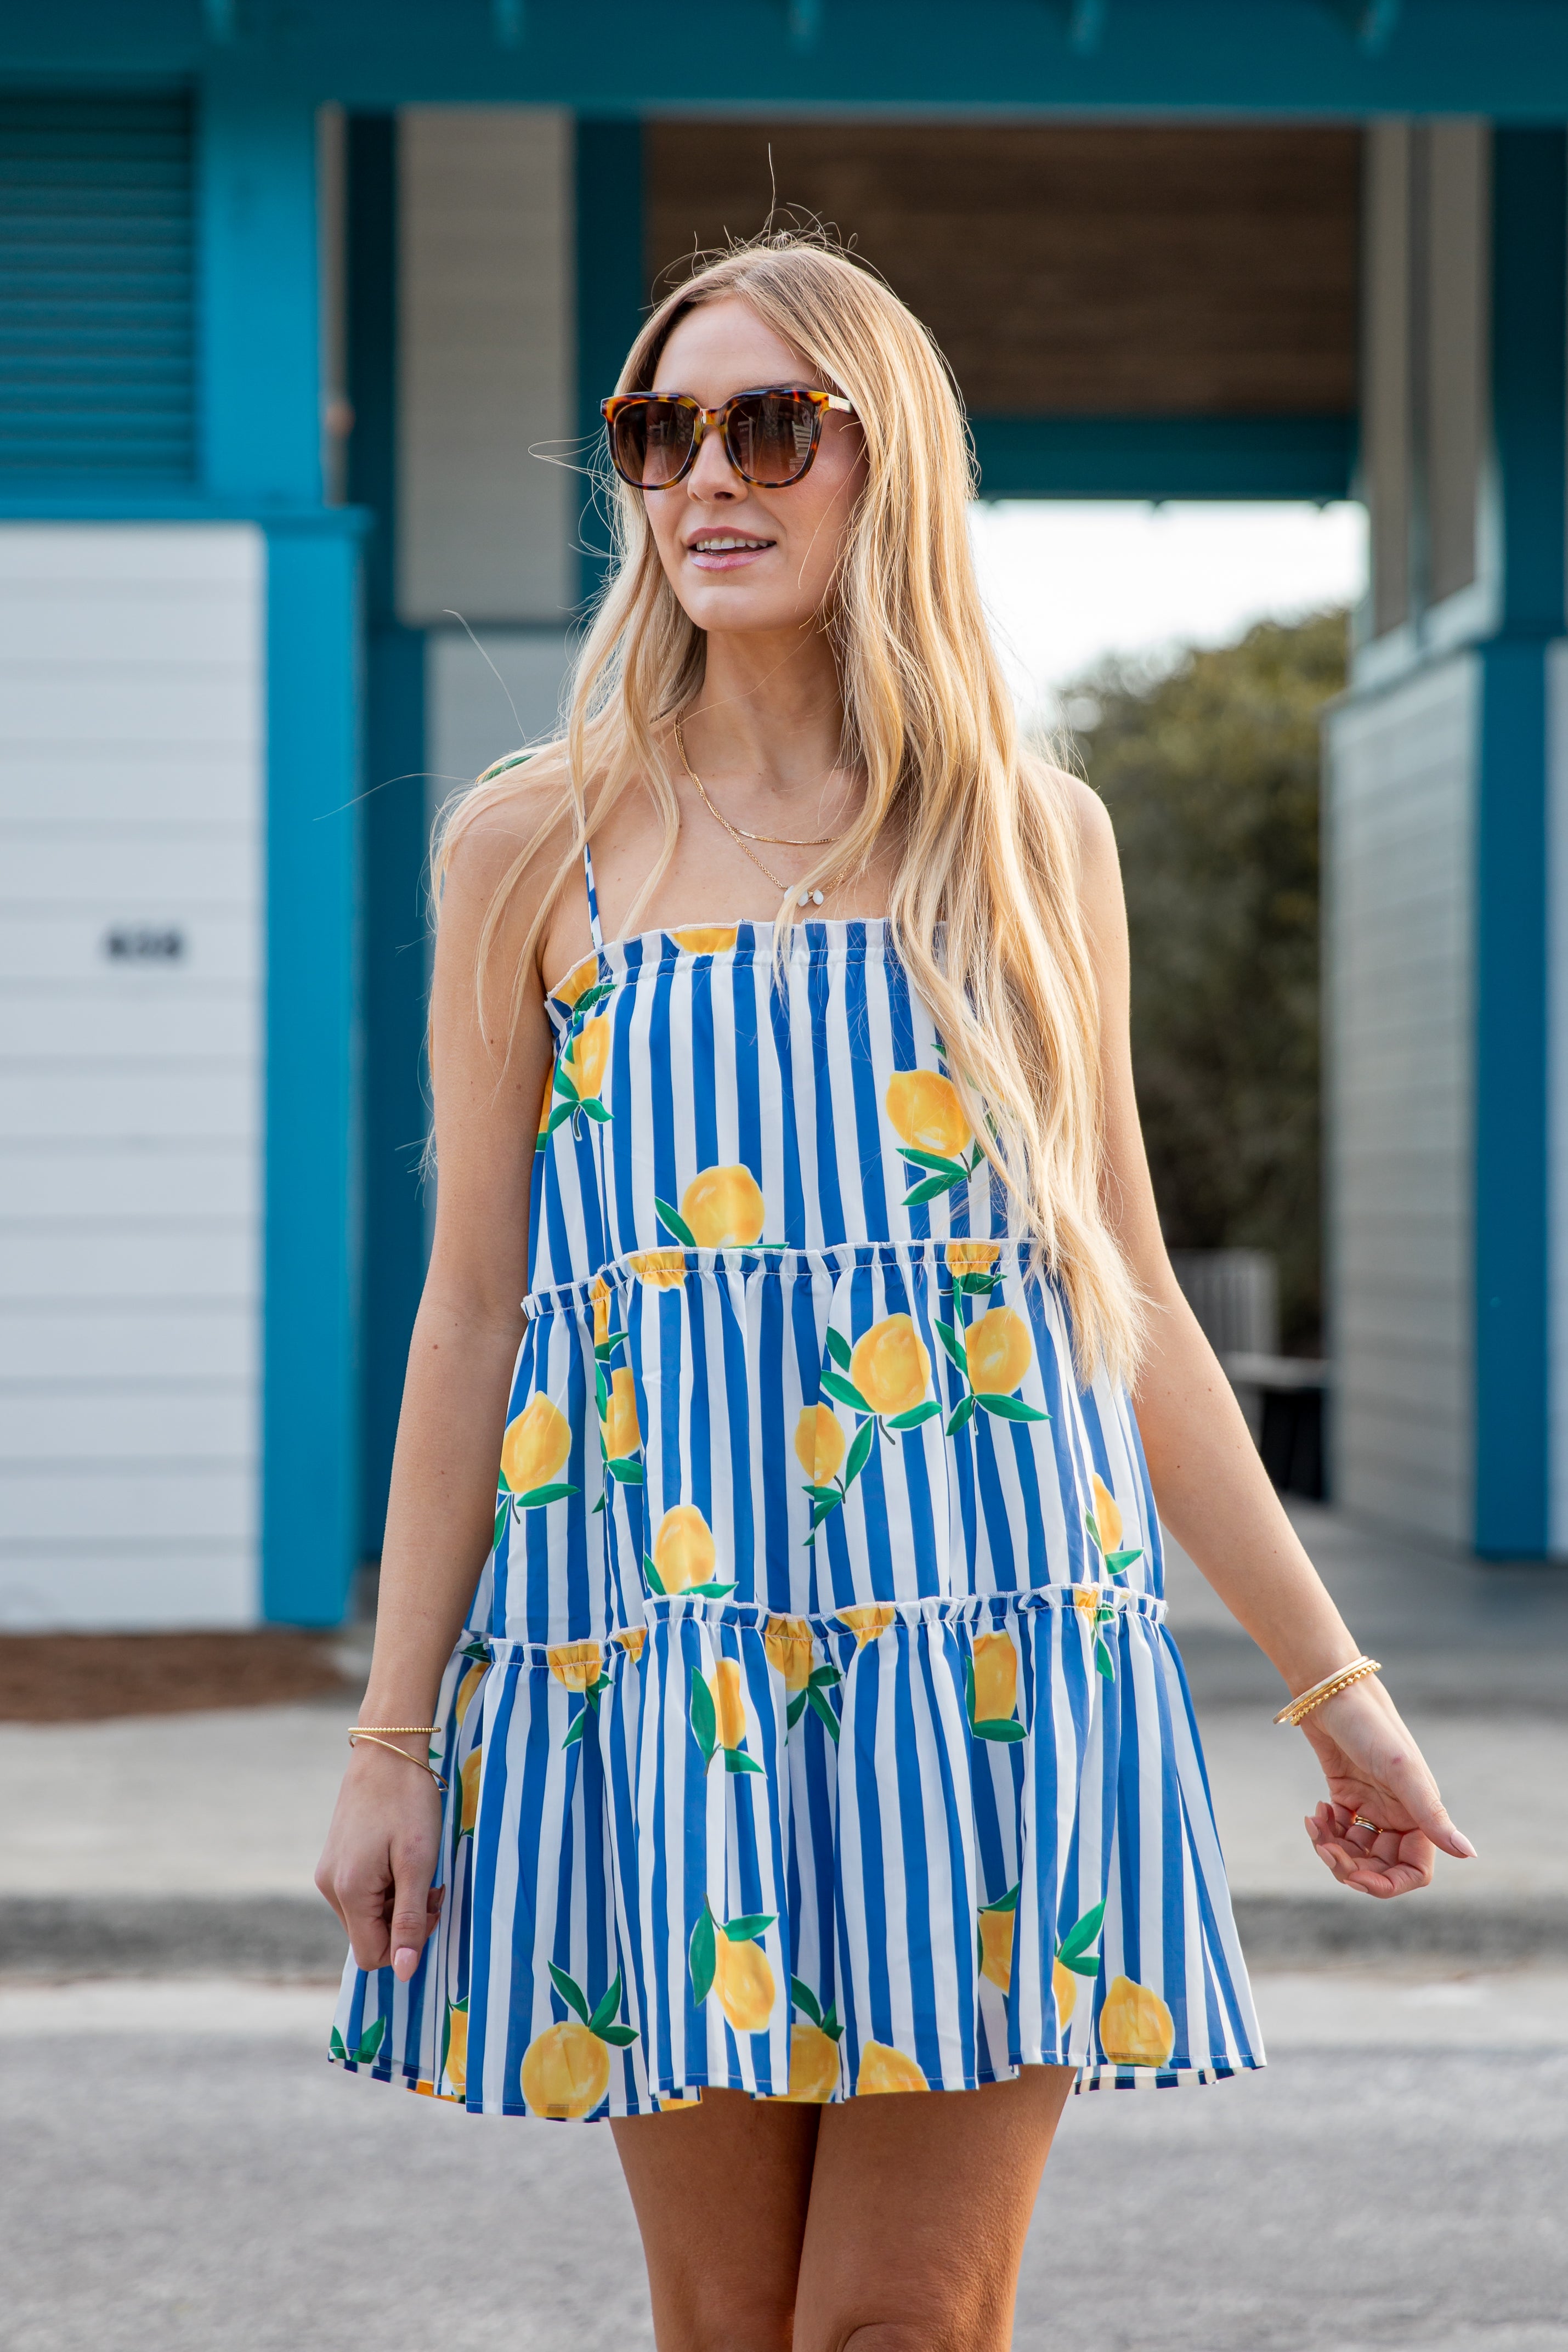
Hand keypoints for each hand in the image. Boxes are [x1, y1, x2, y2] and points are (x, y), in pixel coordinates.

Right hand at [315, 1741, 443, 1980]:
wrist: (386, 1750)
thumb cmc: (408, 1801)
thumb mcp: (418, 1862)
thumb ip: (410, 1920)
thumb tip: (406, 1973)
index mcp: (349, 1892)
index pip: (373, 1956)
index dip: (407, 1945)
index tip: (432, 1906)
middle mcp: (330, 1887)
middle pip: (369, 1936)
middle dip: (404, 1921)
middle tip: (431, 1885)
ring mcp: (329, 1872)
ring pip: (367, 1915)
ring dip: (397, 1902)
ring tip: (418, 1866)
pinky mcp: (335, 1859)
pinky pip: (361, 1893)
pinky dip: (385, 1886)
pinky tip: (401, 1857)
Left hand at [1298, 1676, 1476, 1898]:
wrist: (1330, 1692)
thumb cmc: (1370, 1727)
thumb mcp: (1401, 1772)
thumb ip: (1432, 1815)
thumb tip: (1469, 1854)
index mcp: (1418, 1814)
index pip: (1414, 1872)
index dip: (1388, 1884)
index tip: (1357, 1878)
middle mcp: (1398, 1815)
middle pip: (1379, 1867)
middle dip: (1350, 1867)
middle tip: (1325, 1848)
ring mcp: (1371, 1806)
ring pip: (1355, 1853)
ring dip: (1332, 1848)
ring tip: (1315, 1825)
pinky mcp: (1346, 1795)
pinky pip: (1338, 1832)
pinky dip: (1324, 1832)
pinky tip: (1315, 1814)